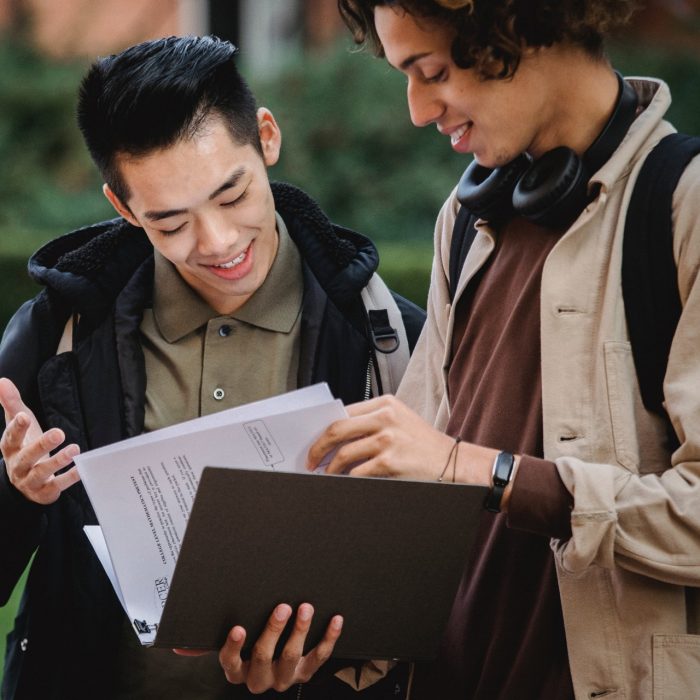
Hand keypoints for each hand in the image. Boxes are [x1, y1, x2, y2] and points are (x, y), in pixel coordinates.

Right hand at [0, 377, 79, 503]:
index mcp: (11, 448)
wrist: (25, 483)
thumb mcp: (19, 425)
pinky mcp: (45, 492)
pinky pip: (57, 486)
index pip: (10, 438)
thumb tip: (2, 380)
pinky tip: (81, 468)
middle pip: (27, 456)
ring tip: (74, 449)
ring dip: (58, 461)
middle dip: (41, 444)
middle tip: (59, 433)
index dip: (16, 428)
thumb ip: (11, 403)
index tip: (23, 415)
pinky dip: (69, 477)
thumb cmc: (24, 446)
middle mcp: (18, 466)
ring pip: (42, 472)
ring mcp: (30, 481)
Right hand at [176, 603, 341, 692]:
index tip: (238, 628)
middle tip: (281, 607)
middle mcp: (259, 679)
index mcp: (237, 671)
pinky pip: (319, 657)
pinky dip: (328, 638)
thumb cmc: (247, 646)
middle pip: (264, 657)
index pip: (230, 662)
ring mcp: (284, 677)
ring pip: (292, 658)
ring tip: (305, 608)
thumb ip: (205, 644)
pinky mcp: (306, 673)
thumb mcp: (227, 647)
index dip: (234, 647)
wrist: (276, 666)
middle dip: (274, 631)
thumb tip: (176, 645)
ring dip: (300, 632)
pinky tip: (335, 619)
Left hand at [307, 394, 455, 479]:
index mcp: (386, 403)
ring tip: (326, 475)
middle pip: (337, 429)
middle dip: (318, 447)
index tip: (315, 441)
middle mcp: (386, 417)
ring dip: (330, 468)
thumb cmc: (424, 444)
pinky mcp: (390, 461)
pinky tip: (343, 482)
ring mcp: (388, 439)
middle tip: (310, 460)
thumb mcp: (400, 421)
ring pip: (344, 453)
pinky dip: (346, 479)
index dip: (324, 429)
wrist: (454, 461)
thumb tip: (335, 437)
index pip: (344, 412)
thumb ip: (372, 422)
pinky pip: (357, 472)